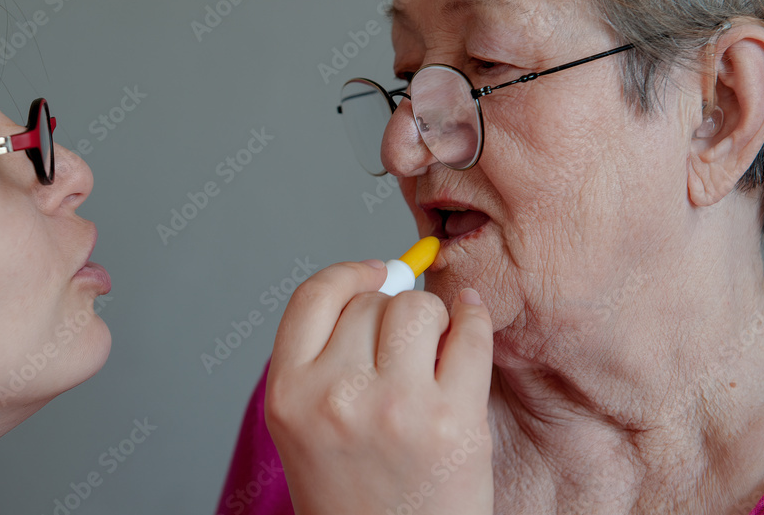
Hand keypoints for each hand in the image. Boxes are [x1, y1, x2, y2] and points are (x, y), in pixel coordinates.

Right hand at [264, 260, 493, 514]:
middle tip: (404, 347)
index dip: (349, 274)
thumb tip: (385, 278)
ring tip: (433, 352)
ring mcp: (396, 407)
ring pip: (418, 308)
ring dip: (431, 318)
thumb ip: (325, 356)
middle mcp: (335, 397)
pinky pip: (471, 333)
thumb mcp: (306, 427)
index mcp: (288, 395)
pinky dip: (474, 320)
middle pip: (371, 301)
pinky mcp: (454, 421)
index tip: (376, 272)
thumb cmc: (354, 496)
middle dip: (392, 312)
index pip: (314, 295)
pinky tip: (470, 327)